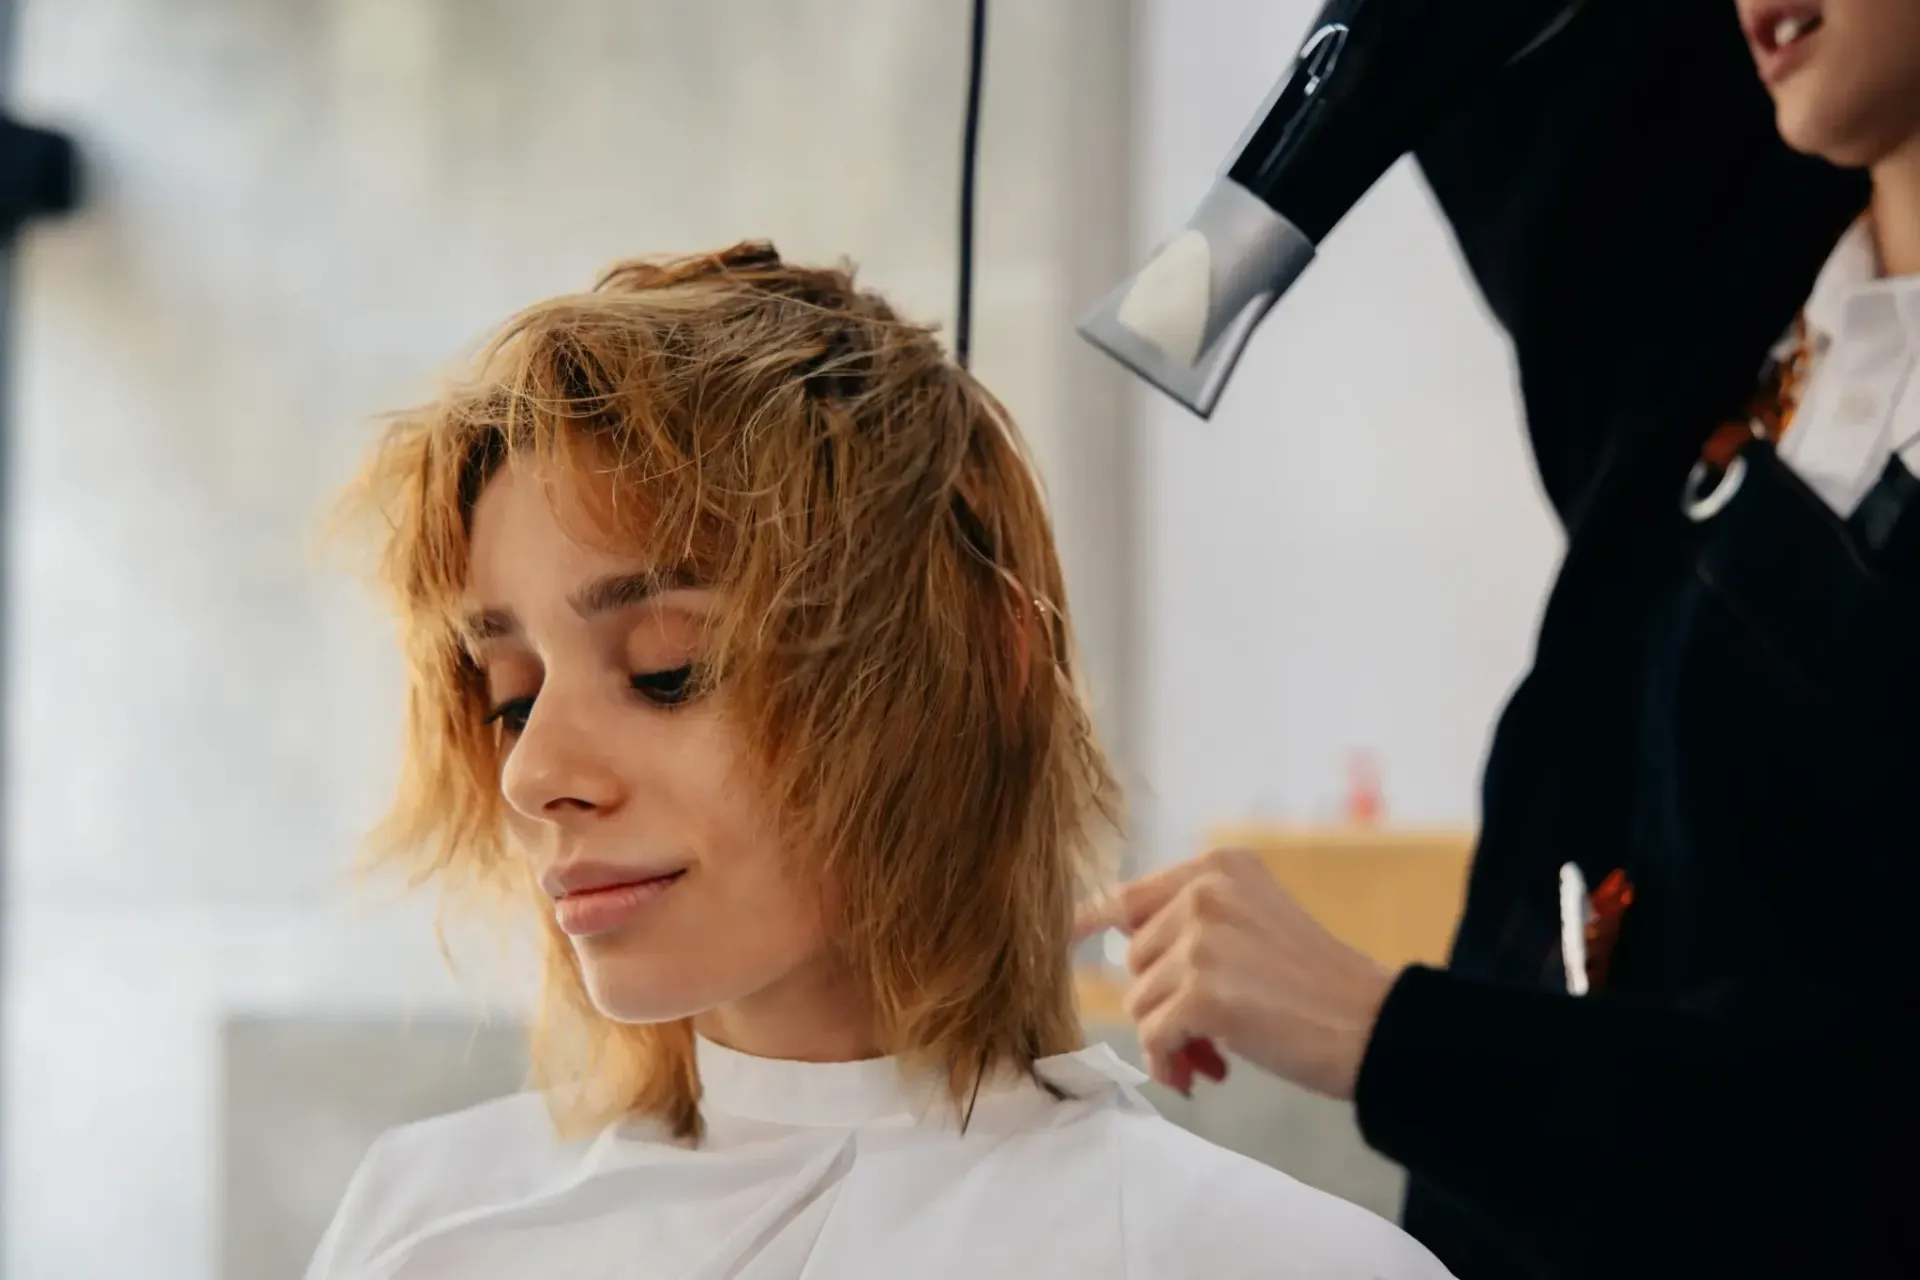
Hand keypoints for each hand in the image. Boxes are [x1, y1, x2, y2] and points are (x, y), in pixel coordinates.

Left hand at [1077, 847, 1398, 1100]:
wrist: (1374, 1026)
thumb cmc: (1316, 987)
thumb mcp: (1254, 923)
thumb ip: (1192, 925)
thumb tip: (1121, 952)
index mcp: (1219, 866)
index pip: (1128, 895)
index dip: (1089, 923)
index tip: (1064, 939)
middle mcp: (1207, 892)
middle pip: (1135, 959)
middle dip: (1162, 1003)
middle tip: (1202, 1037)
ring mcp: (1203, 939)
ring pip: (1140, 1001)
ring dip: (1170, 1039)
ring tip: (1211, 1058)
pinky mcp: (1204, 992)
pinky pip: (1154, 1035)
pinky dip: (1171, 1062)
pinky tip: (1204, 1074)